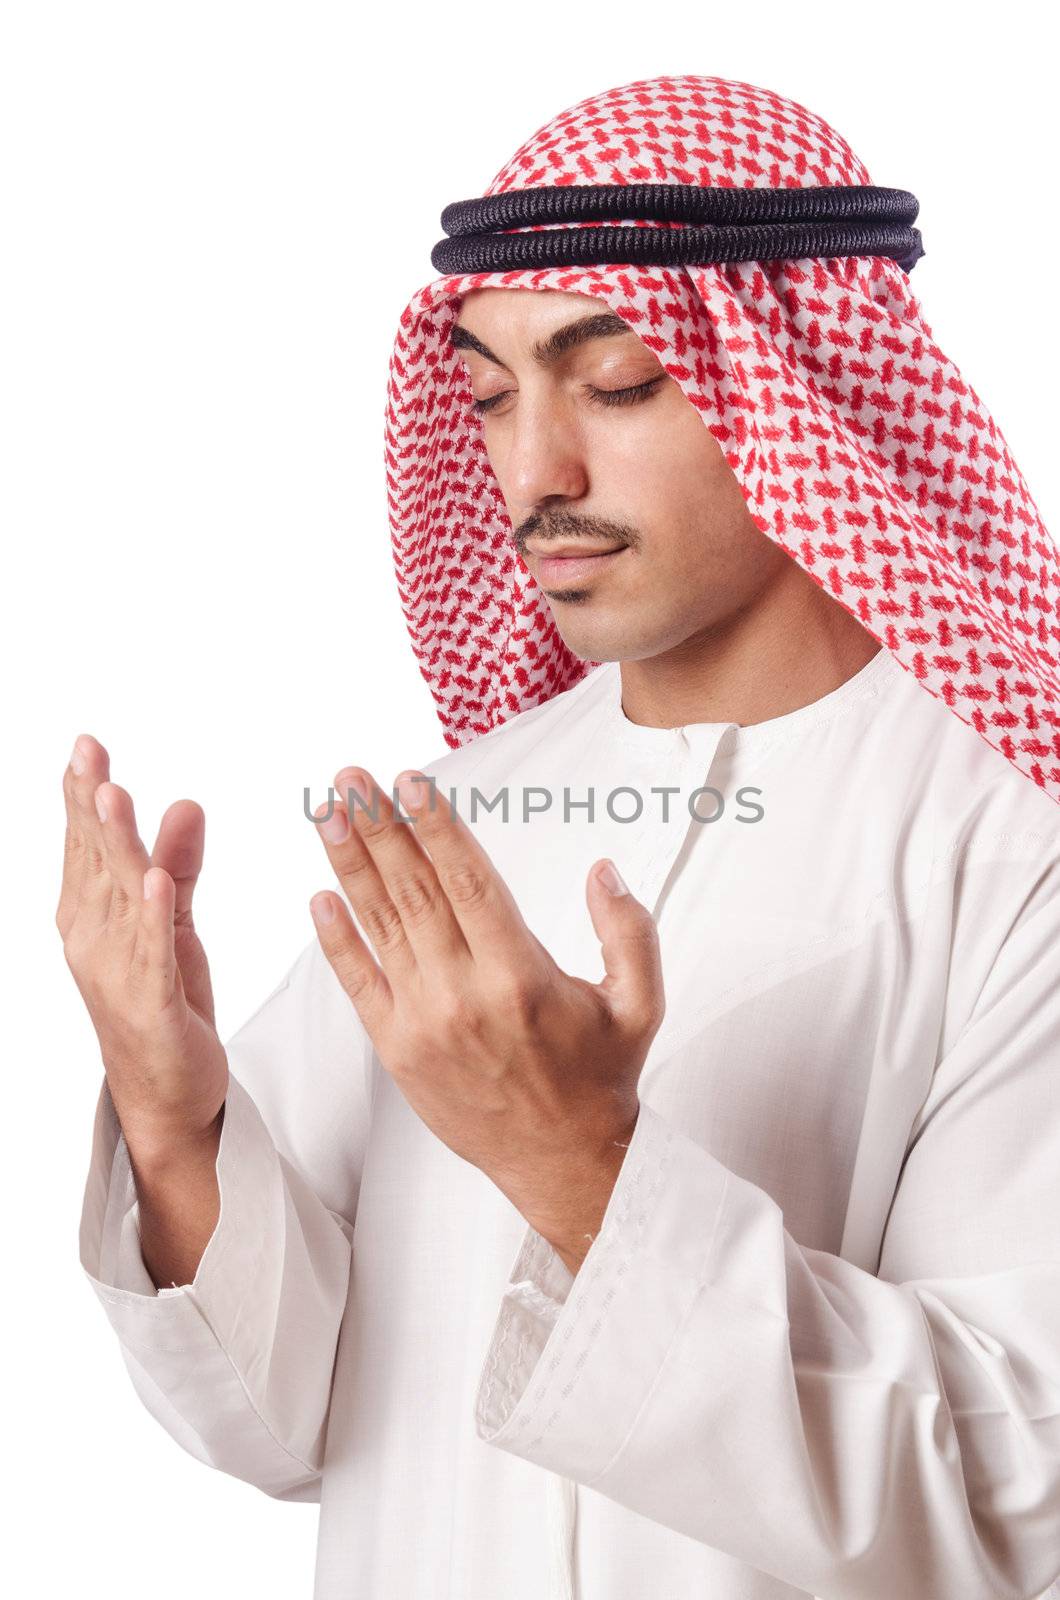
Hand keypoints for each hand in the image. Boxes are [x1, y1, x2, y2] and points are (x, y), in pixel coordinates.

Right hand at [57, 734, 227, 1165]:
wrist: (169, 1093)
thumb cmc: (166, 1002)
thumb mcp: (175, 922)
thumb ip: (177, 864)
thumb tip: (186, 803)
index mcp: (93, 916)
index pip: (87, 846)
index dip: (84, 796)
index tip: (85, 746)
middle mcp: (93, 939)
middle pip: (95, 860)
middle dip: (92, 804)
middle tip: (88, 751)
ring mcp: (117, 973)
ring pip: (118, 898)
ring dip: (118, 847)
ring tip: (114, 796)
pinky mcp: (150, 1005)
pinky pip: (151, 954)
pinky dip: (152, 916)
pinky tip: (154, 880)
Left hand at [309, 766, 665, 1263]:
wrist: (561, 1162)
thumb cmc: (600, 1076)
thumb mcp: (639, 1003)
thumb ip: (629, 931)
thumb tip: (604, 869)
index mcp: (520, 975)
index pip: (467, 880)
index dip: (435, 825)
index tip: (409, 780)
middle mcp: (464, 993)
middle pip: (413, 891)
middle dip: (379, 827)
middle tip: (350, 778)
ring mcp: (423, 1022)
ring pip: (380, 926)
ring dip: (349, 865)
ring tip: (328, 813)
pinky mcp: (397, 1050)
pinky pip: (359, 983)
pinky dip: (337, 940)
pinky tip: (319, 896)